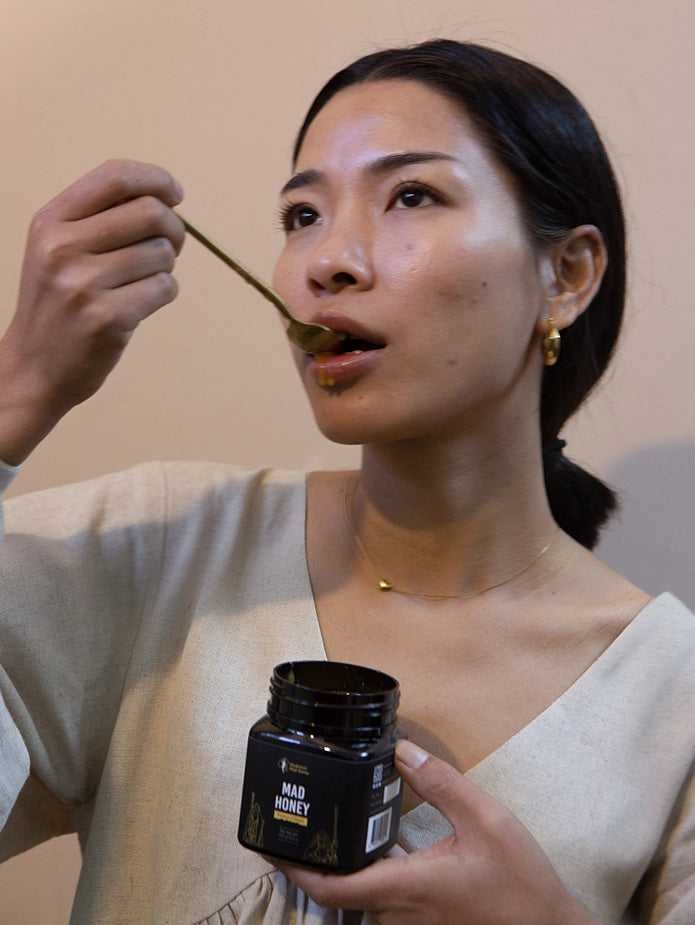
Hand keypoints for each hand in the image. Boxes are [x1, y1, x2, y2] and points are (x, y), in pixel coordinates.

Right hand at [0, 159, 184, 463]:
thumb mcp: (58, 250)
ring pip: (162, 253)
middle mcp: (62, 248)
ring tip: (141, 283)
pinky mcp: (108, 319)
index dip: (155, 178)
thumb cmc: (59, 305)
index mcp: (50, 222)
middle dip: (174, 227)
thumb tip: (167, 197)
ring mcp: (83, 284)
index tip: (176, 193)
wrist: (34, 368)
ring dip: (165, 267)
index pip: (114, 176)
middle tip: (171, 246)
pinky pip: (165, 288)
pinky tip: (140, 305)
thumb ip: (100, 219)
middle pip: (149, 212)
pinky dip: (164, 293)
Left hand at [276, 739, 594, 924]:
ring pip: (362, 897)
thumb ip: (442, 783)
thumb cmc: (520, 884)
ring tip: (335, 825)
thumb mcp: (487, 820)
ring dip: (344, 867)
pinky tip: (379, 845)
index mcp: (406, 887)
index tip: (269, 846)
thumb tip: (403, 750)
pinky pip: (384, 901)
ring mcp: (411, 924)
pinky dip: (370, 874)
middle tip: (303, 819)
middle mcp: (400, 913)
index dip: (293, 868)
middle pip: (340, 891)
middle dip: (316, 858)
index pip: (331, 887)